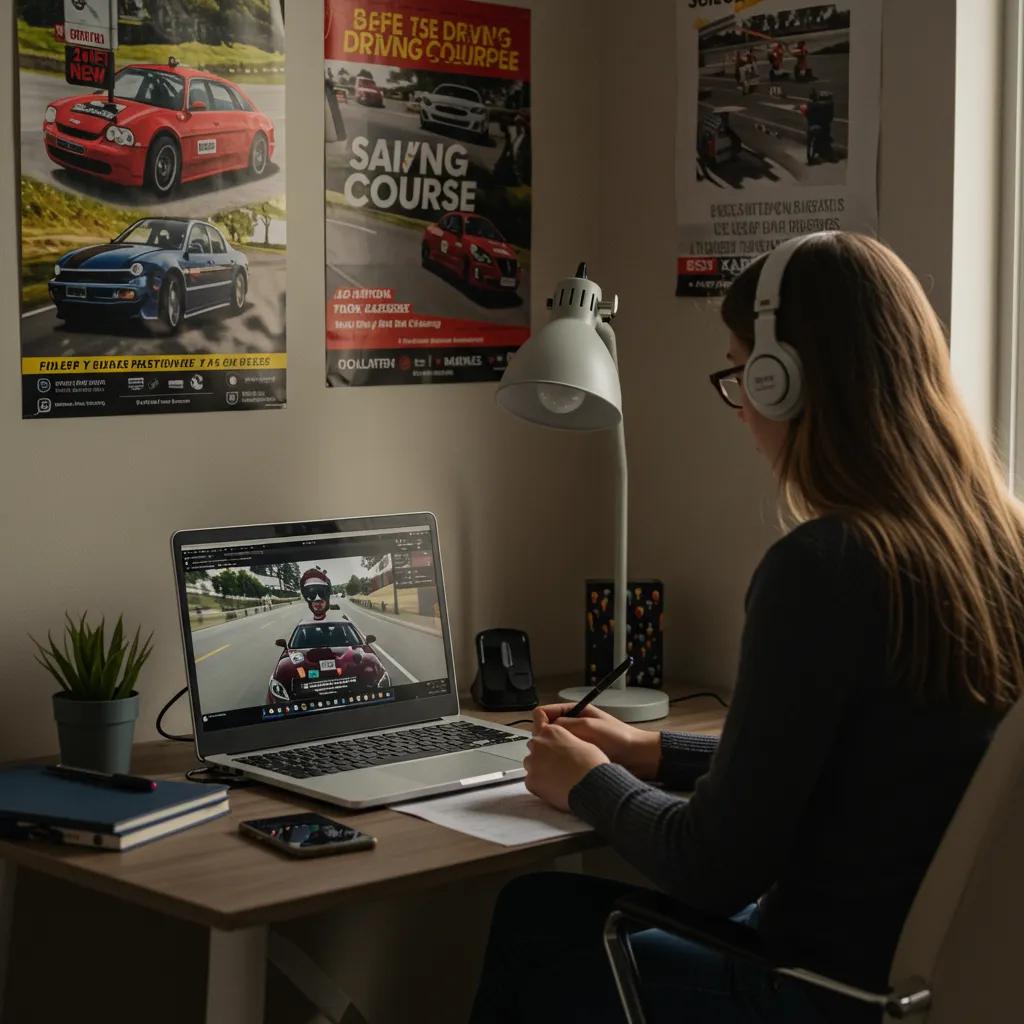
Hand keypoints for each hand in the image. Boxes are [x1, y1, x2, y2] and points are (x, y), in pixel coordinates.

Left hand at [523, 723, 607, 811]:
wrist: (591, 785)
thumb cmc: (592, 764)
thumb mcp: (582, 742)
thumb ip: (567, 741)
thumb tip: (565, 747)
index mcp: (551, 731)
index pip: (538, 720)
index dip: (544, 730)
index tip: (547, 738)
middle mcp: (538, 744)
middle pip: (534, 745)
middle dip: (542, 753)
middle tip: (557, 764)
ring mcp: (532, 762)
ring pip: (531, 764)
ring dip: (540, 768)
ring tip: (558, 777)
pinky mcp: (531, 781)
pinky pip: (531, 781)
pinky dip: (540, 785)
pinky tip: (555, 787)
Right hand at [532, 704, 661, 779]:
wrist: (638, 757)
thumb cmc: (618, 737)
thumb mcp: (589, 726)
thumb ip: (565, 724)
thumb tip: (544, 727)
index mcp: (574, 712)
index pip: (544, 713)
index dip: (541, 722)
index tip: (544, 733)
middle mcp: (572, 725)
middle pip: (546, 730)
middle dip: (546, 738)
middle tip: (554, 748)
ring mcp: (575, 741)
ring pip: (552, 745)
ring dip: (554, 751)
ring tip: (560, 759)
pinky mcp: (578, 756)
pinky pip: (562, 757)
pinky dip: (561, 761)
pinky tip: (565, 766)